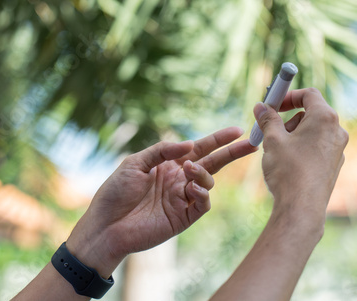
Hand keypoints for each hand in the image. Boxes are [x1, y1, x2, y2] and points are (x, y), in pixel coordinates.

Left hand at [67, 127, 256, 276]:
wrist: (105, 226)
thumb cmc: (115, 192)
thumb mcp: (135, 163)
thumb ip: (161, 151)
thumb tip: (189, 144)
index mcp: (168, 164)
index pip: (199, 149)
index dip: (218, 139)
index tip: (236, 130)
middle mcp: (179, 180)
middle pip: (212, 163)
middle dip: (231, 153)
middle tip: (251, 143)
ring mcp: (182, 199)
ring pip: (208, 182)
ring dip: (204, 172)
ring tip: (189, 170)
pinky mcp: (183, 217)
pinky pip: (202, 203)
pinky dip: (202, 192)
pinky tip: (191, 187)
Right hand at [253, 88, 347, 224]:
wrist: (302, 207)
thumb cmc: (288, 170)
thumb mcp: (273, 140)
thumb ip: (268, 119)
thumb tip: (261, 107)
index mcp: (325, 119)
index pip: (309, 94)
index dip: (288, 96)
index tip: (272, 104)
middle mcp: (337, 131)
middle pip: (310, 113)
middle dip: (288, 118)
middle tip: (269, 128)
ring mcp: (337, 149)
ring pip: (312, 132)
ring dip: (293, 135)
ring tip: (276, 151)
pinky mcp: (334, 165)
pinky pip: (316, 148)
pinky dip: (301, 148)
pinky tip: (287, 164)